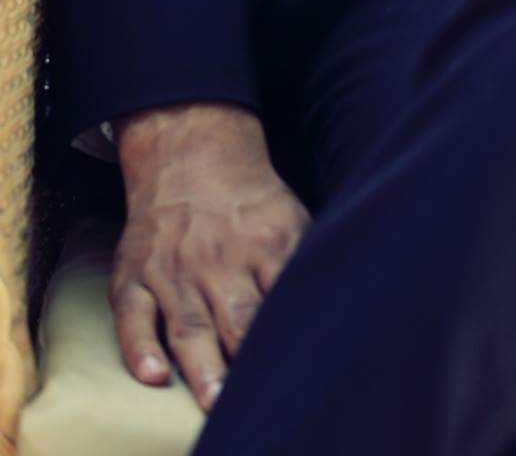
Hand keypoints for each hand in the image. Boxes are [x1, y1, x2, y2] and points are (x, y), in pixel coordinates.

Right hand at [109, 101, 311, 414]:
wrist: (190, 154)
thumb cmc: (250, 204)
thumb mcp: (291, 219)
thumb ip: (307, 263)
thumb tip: (343, 304)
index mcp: (267, 244)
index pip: (282, 300)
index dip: (288, 337)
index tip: (297, 370)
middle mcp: (220, 260)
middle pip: (238, 318)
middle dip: (246, 362)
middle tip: (254, 399)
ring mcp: (175, 270)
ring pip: (190, 325)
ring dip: (203, 365)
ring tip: (214, 401)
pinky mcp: (136, 277)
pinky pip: (134, 317)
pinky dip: (140, 348)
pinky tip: (153, 373)